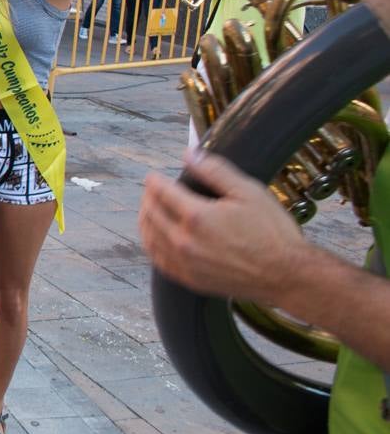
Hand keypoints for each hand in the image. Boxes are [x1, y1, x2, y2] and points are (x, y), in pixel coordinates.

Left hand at [139, 150, 307, 303]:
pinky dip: (152, 245)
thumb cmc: (273, 232)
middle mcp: (185, 242)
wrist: (288, 275)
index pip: (161, 192)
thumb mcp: (248, 192)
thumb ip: (215, 170)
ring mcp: (185, 263)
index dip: (154, 180)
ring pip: (150, 238)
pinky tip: (157, 238)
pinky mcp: (191, 280)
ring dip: (146, 220)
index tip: (154, 175)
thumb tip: (189, 153)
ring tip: (150, 210)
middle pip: (151, 213)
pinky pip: (158, 260)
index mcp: (197, 217)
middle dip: (148, 197)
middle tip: (152, 190)